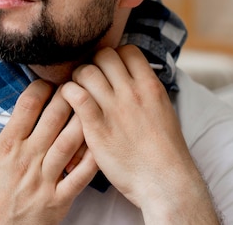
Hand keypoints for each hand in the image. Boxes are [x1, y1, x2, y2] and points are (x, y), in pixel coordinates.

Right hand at [0, 80, 97, 224]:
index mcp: (7, 146)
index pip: (27, 106)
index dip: (40, 88)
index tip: (48, 81)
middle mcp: (27, 159)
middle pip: (53, 119)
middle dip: (66, 96)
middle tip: (76, 82)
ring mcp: (44, 180)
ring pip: (69, 143)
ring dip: (82, 121)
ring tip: (92, 103)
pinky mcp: (57, 201)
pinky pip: (80, 177)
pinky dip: (92, 160)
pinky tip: (101, 143)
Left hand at [60, 45, 219, 223]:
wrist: (165, 182)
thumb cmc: (164, 149)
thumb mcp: (163, 109)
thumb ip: (145, 88)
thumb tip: (132, 72)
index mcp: (150, 86)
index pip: (127, 50)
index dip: (115, 56)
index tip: (110, 69)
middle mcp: (132, 92)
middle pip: (104, 55)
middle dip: (94, 63)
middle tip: (90, 79)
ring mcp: (114, 109)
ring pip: (86, 71)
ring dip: (78, 77)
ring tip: (79, 90)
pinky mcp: (97, 127)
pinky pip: (76, 95)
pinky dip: (68, 92)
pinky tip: (69, 100)